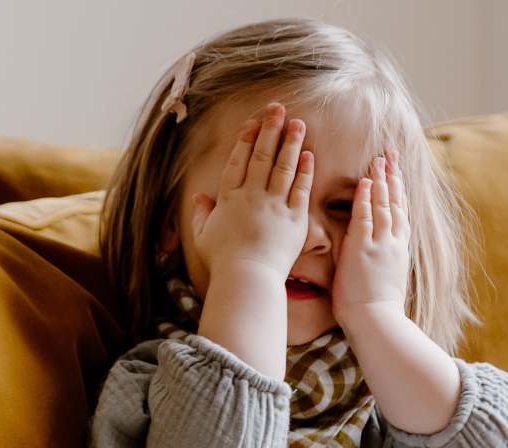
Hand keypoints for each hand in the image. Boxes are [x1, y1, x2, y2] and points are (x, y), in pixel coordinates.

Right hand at [189, 103, 314, 289]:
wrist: (247, 278)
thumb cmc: (222, 262)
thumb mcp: (202, 237)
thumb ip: (201, 214)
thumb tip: (198, 197)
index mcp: (229, 199)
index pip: (238, 162)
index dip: (246, 140)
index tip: (253, 123)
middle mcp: (252, 196)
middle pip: (262, 156)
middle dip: (270, 130)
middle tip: (278, 108)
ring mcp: (275, 206)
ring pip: (283, 167)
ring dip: (290, 142)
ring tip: (298, 123)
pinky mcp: (295, 219)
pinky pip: (301, 189)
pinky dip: (305, 171)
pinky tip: (308, 154)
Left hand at [331, 152, 411, 325]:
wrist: (378, 322)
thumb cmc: (378, 312)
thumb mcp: (386, 283)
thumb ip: (383, 267)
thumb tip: (379, 267)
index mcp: (399, 251)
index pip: (400, 214)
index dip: (399, 192)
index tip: (398, 174)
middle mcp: (393, 243)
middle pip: (395, 203)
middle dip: (393, 177)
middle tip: (392, 155)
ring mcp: (379, 244)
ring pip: (383, 205)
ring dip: (381, 180)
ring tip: (379, 159)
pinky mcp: (363, 248)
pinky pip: (364, 217)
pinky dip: (365, 198)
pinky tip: (365, 181)